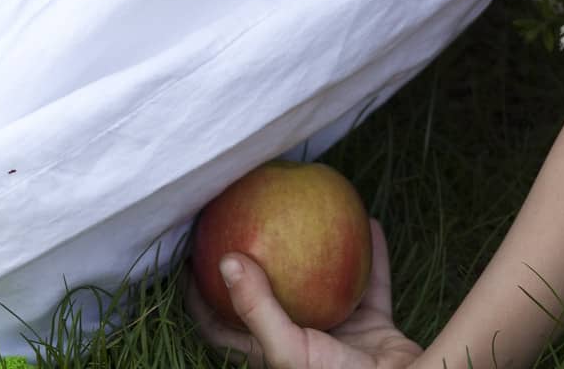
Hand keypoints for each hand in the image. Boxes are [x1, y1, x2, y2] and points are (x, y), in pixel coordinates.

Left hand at [181, 216, 423, 368]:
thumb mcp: (289, 351)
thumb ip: (258, 308)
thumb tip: (224, 259)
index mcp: (269, 352)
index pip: (220, 323)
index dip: (200, 291)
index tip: (190, 250)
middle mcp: (300, 340)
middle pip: (272, 293)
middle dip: (262, 258)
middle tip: (251, 213)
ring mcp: (337, 335)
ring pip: (324, 284)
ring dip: (320, 251)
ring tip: (312, 210)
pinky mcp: (373, 329)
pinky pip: (372, 283)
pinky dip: (372, 255)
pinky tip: (369, 222)